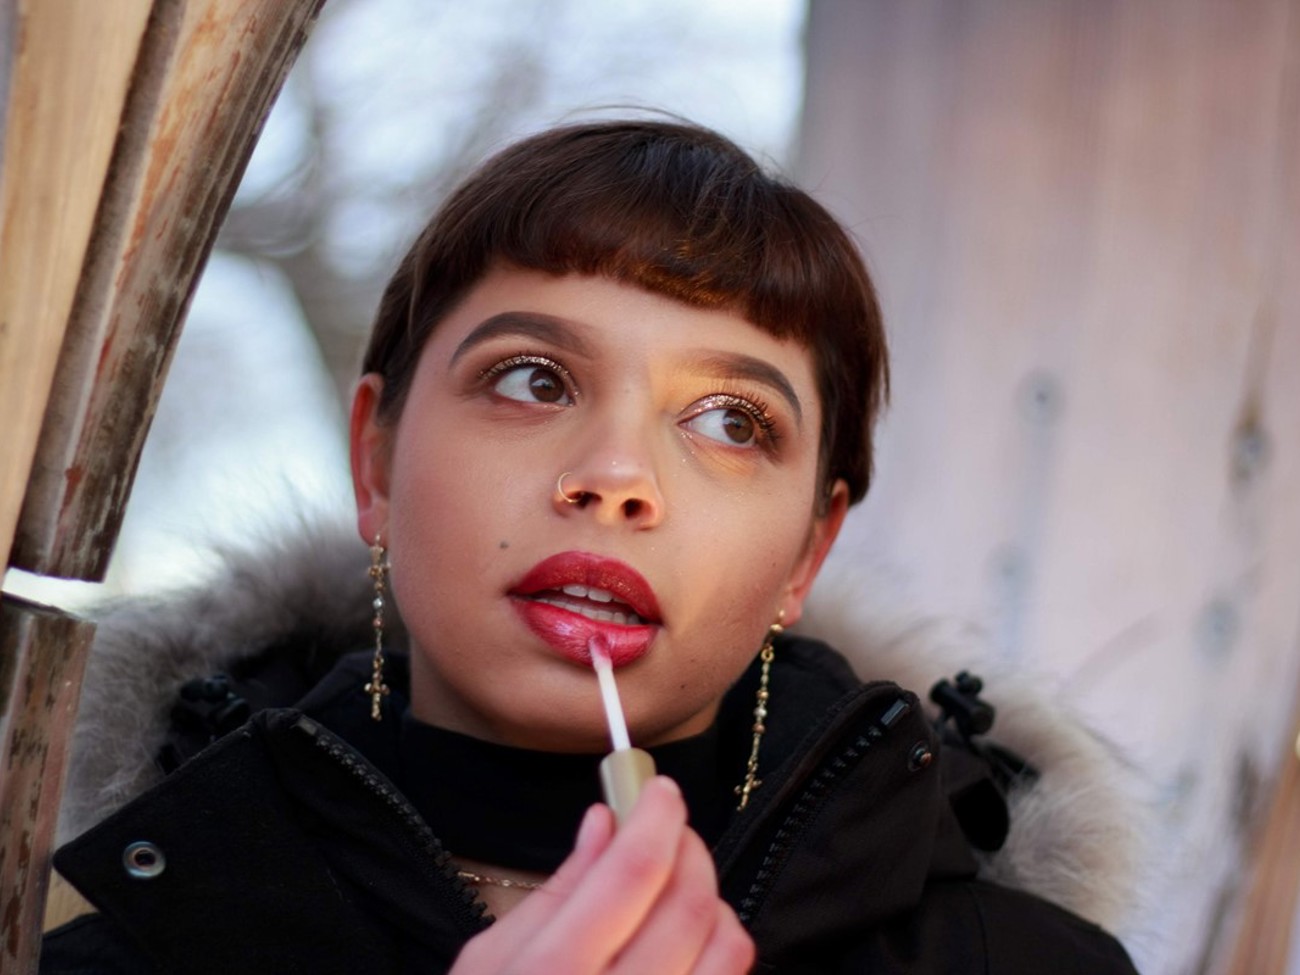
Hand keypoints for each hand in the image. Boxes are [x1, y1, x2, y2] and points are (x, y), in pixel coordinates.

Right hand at [449, 776, 754, 974]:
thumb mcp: (490, 959)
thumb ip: (556, 890)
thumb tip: (605, 820)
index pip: (631, 874)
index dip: (655, 816)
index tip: (659, 789)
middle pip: (688, 905)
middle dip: (689, 847)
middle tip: (670, 827)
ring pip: (726, 948)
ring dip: (712, 898)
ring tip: (678, 885)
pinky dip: (721, 947)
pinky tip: (687, 939)